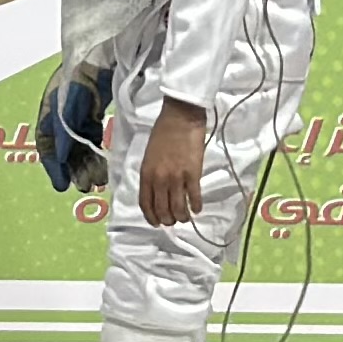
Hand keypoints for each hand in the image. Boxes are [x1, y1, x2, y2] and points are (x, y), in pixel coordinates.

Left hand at [138, 100, 208, 227]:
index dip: (151, 217)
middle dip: (168, 220)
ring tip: (186, 217)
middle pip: (162, 210)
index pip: (145, 204)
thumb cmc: (162, 134)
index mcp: (146, 174)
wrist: (180, 118)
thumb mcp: (149, 156)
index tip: (157, 223)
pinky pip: (194, 198)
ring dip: (182, 217)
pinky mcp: (193, 174)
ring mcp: (176, 178)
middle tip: (173, 220)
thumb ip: (151, 175)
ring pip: (178, 208)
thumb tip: (156, 192)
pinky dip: (196, 206)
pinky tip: (197, 208)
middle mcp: (159, 179)